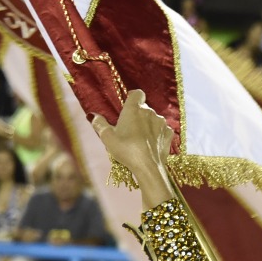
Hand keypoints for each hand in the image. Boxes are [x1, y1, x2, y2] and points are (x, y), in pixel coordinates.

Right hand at [90, 90, 175, 204]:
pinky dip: (156, 134)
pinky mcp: (169, 134)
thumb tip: (92, 116)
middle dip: (137, 115)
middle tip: (128, 129)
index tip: (127, 107)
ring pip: (153, 119)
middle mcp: (150, 112)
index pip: (137, 93)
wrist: (148, 167)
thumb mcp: (107, 137)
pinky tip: (150, 144)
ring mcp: (162, 123)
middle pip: (144, 108)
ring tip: (139, 139)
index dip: (132, 98)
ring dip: (147, 125)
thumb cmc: (126, 150)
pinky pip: (162, 129)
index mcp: (134, 109)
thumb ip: (99, 124)